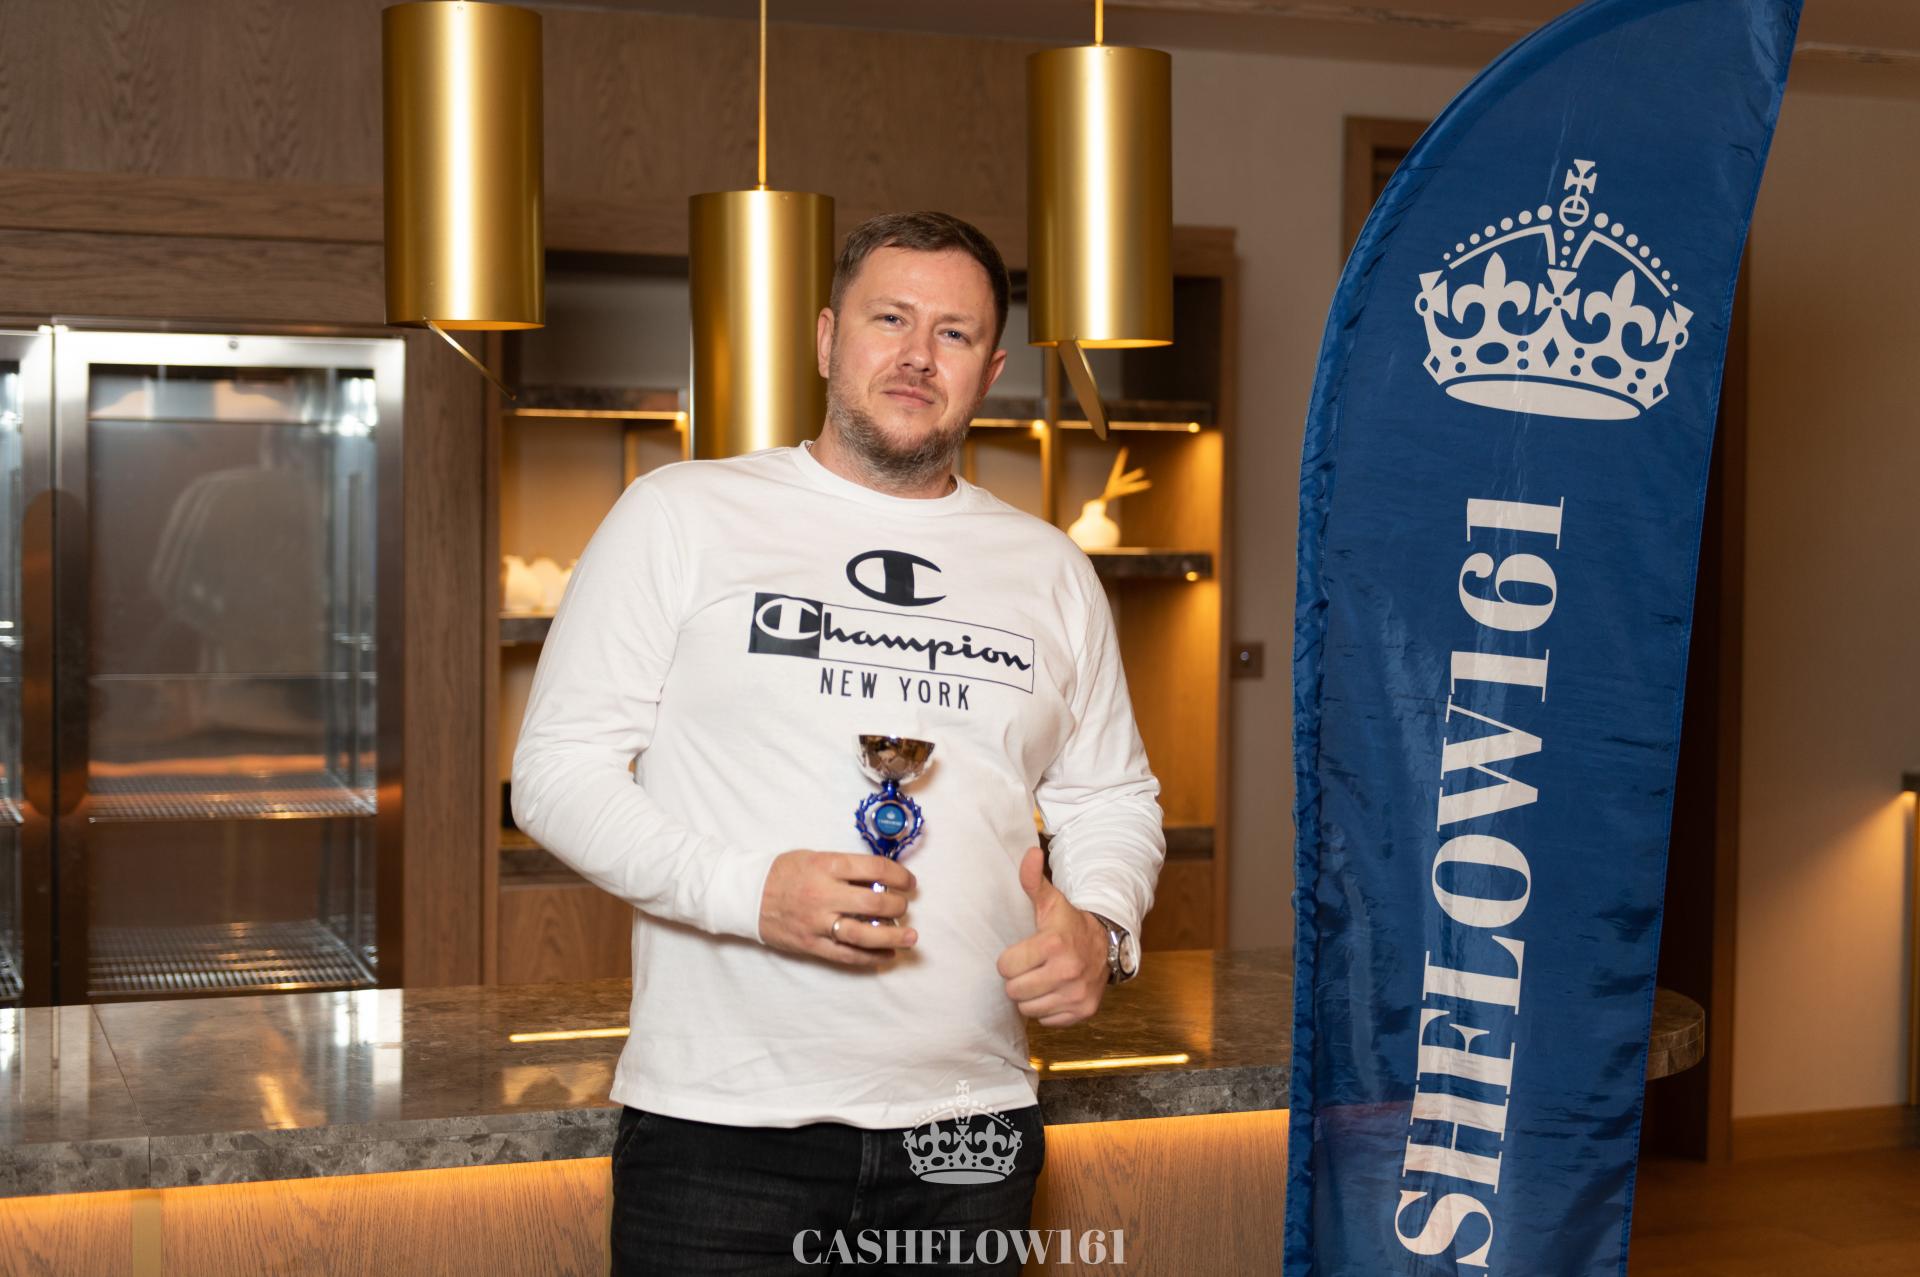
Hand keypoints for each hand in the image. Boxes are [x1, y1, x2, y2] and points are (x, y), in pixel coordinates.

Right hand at [758, 850, 917, 967]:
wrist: (747, 894)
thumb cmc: (785, 872)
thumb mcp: (816, 857)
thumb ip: (846, 868)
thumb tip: (882, 881)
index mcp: (827, 866)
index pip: (875, 869)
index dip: (899, 876)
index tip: (909, 882)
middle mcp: (824, 894)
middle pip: (874, 903)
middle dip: (898, 906)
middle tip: (904, 907)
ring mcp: (817, 922)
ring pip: (864, 934)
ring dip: (892, 937)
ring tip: (910, 937)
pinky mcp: (811, 945)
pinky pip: (846, 955)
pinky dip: (871, 957)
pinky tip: (887, 955)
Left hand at [995, 845, 1108, 1025]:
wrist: (1107, 943)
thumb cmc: (1070, 923)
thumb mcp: (1051, 901)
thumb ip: (1033, 880)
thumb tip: (1030, 853)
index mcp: (1054, 944)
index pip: (1005, 967)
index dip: (1010, 959)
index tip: (1022, 952)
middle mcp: (1067, 972)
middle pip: (1014, 991)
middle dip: (1018, 979)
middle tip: (1032, 967)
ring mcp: (1077, 994)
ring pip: (1028, 1009)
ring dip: (1031, 996)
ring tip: (1042, 979)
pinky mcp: (1084, 1011)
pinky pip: (1047, 1020)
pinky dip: (1048, 1009)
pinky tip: (1056, 991)